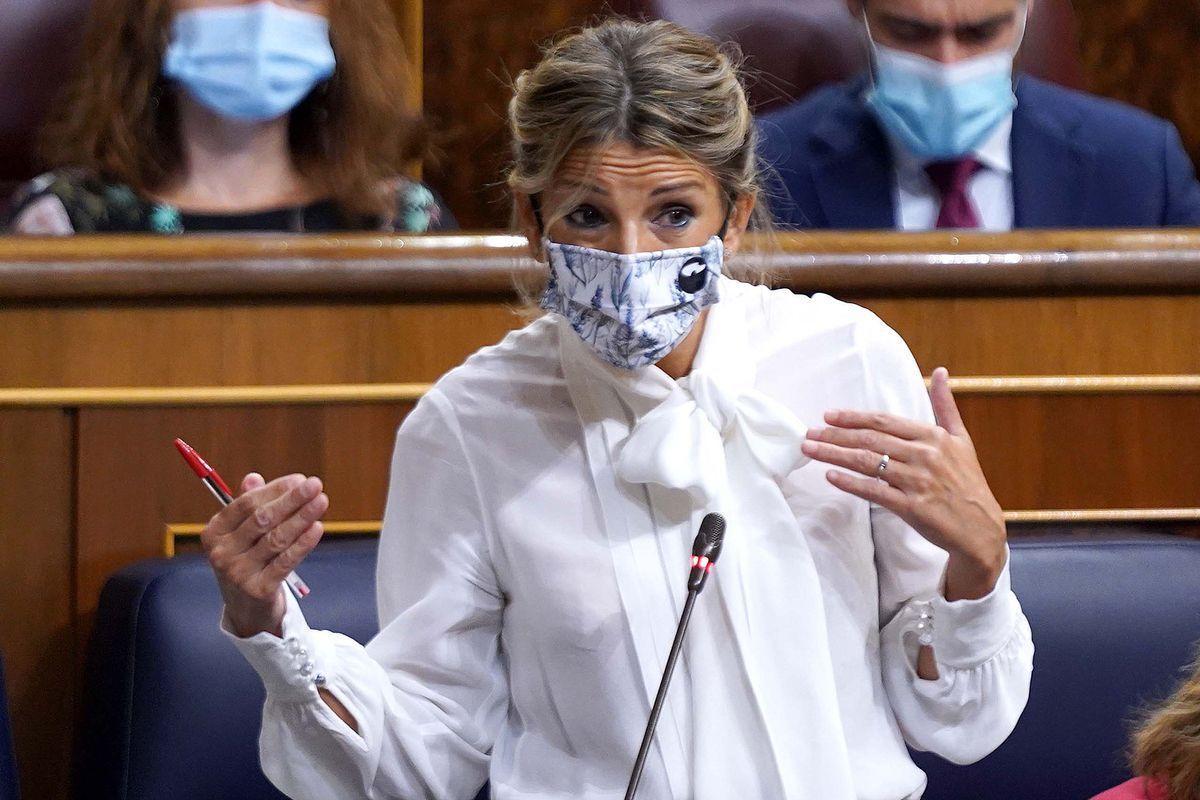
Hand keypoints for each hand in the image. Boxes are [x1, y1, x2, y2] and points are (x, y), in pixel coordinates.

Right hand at [202, 472, 328, 637]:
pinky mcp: (258, 590)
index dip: (275, 490)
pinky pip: (286, 561)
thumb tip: (254, 477)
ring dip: (302, 518)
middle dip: (292, 500)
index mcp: (214, 533)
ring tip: (321, 502)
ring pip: (276, 539)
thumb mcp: (241, 534)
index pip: (246, 504)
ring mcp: (238, 573)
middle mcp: (221, 553)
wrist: (246, 608)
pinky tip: (317, 528)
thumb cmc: (248, 560)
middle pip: (262, 519)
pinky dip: (303, 543)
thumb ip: (247, 505)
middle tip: (315, 485)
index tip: (300, 479)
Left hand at [800, 367, 1006, 600]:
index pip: (884, 421)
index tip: (828, 415)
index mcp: (933, 436)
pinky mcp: (912, 507)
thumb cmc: (967, 482)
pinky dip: (850, 483)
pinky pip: (874, 491)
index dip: (854, 417)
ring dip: (834, 455)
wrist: (980, 528)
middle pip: (870, 440)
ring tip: (810, 450)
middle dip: (835, 435)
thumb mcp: (960, 439)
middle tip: (809, 433)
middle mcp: (925, 455)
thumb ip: (945, 406)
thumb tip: (939, 371)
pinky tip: (831, 476)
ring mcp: (918, 481)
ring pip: (868, 463)